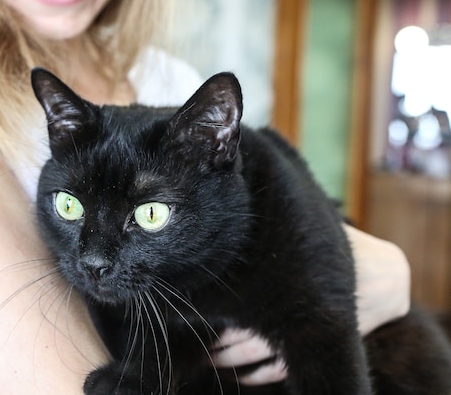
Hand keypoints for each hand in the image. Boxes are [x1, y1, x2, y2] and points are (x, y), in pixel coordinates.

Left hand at [210, 226, 410, 385]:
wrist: (386, 278)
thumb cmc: (344, 251)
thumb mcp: (317, 237)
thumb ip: (285, 231)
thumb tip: (249, 208)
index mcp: (289, 286)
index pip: (245, 305)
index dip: (220, 314)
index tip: (197, 314)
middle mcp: (295, 315)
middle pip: (247, 338)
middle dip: (220, 344)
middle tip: (198, 345)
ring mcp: (306, 337)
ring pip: (261, 358)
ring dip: (233, 362)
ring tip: (211, 361)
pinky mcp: (316, 349)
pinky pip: (282, 370)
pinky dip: (260, 376)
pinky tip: (243, 377)